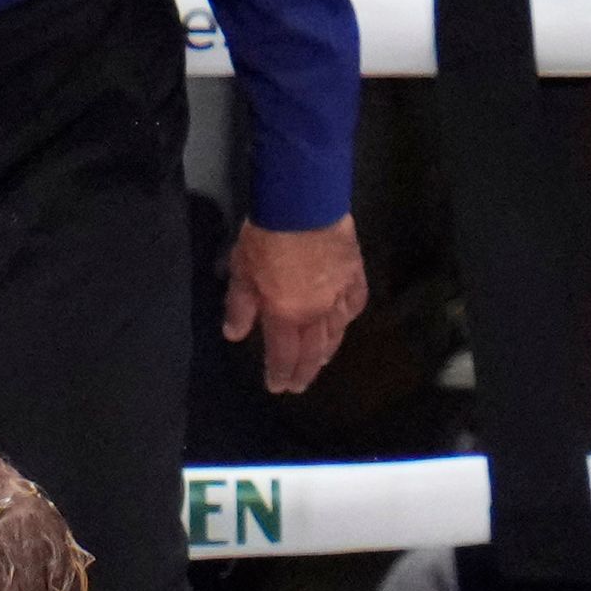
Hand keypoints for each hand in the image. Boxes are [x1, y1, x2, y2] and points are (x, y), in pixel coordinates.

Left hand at [223, 216, 369, 397]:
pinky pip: (355, 303)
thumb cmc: (266, 237)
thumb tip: (235, 335)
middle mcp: (314, 313)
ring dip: (326, 351)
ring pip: (336, 332)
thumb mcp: (241, 272)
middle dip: (304, 371)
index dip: (280, 374)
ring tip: (320, 361)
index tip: (277, 387)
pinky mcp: (354, 274)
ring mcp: (338, 295)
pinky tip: (344, 321)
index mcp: (284, 315)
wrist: (304, 203)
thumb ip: (239, 306)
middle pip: (311, 351)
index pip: (283, 355)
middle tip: (299, 386)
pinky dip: (348, 316)